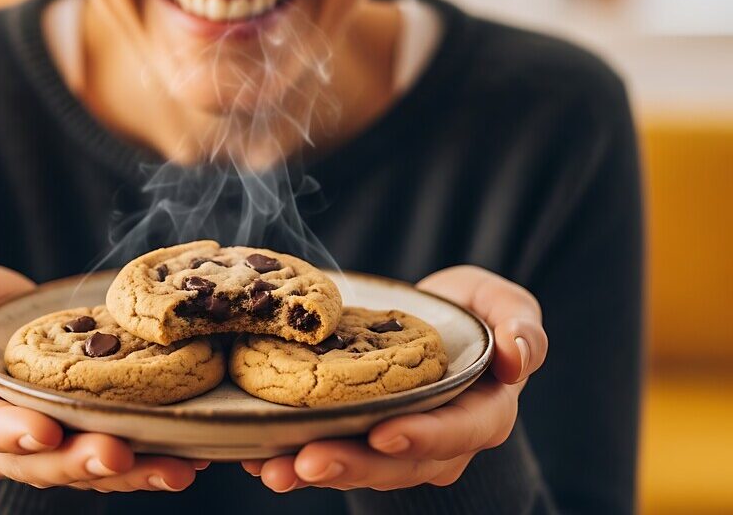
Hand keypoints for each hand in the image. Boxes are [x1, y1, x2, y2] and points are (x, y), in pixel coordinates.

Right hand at [0, 263, 206, 490]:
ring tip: (173, 470)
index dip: (11, 434)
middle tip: (117, 454)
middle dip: (79, 463)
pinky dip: (153, 463)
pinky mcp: (86, 442)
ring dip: (130, 475)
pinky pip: (117, 461)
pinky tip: (189, 461)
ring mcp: (49, 447)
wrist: (17, 313)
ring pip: (85, 471)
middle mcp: (3, 442)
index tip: (45, 432)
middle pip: (39, 463)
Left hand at [242, 265, 547, 491]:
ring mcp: (395, 448)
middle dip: (351, 466)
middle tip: (305, 463)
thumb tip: (518, 357)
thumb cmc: (471, 314)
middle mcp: (438, 443)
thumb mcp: (501, 304)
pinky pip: (327, 454)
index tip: (383, 434)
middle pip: (397, 465)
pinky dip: (290, 457)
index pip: (457, 434)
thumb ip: (520, 325)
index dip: (422, 437)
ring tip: (272, 470)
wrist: (431, 323)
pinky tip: (255, 457)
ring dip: (313, 471)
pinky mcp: (357, 441)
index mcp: (480, 413)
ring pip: (357, 469)